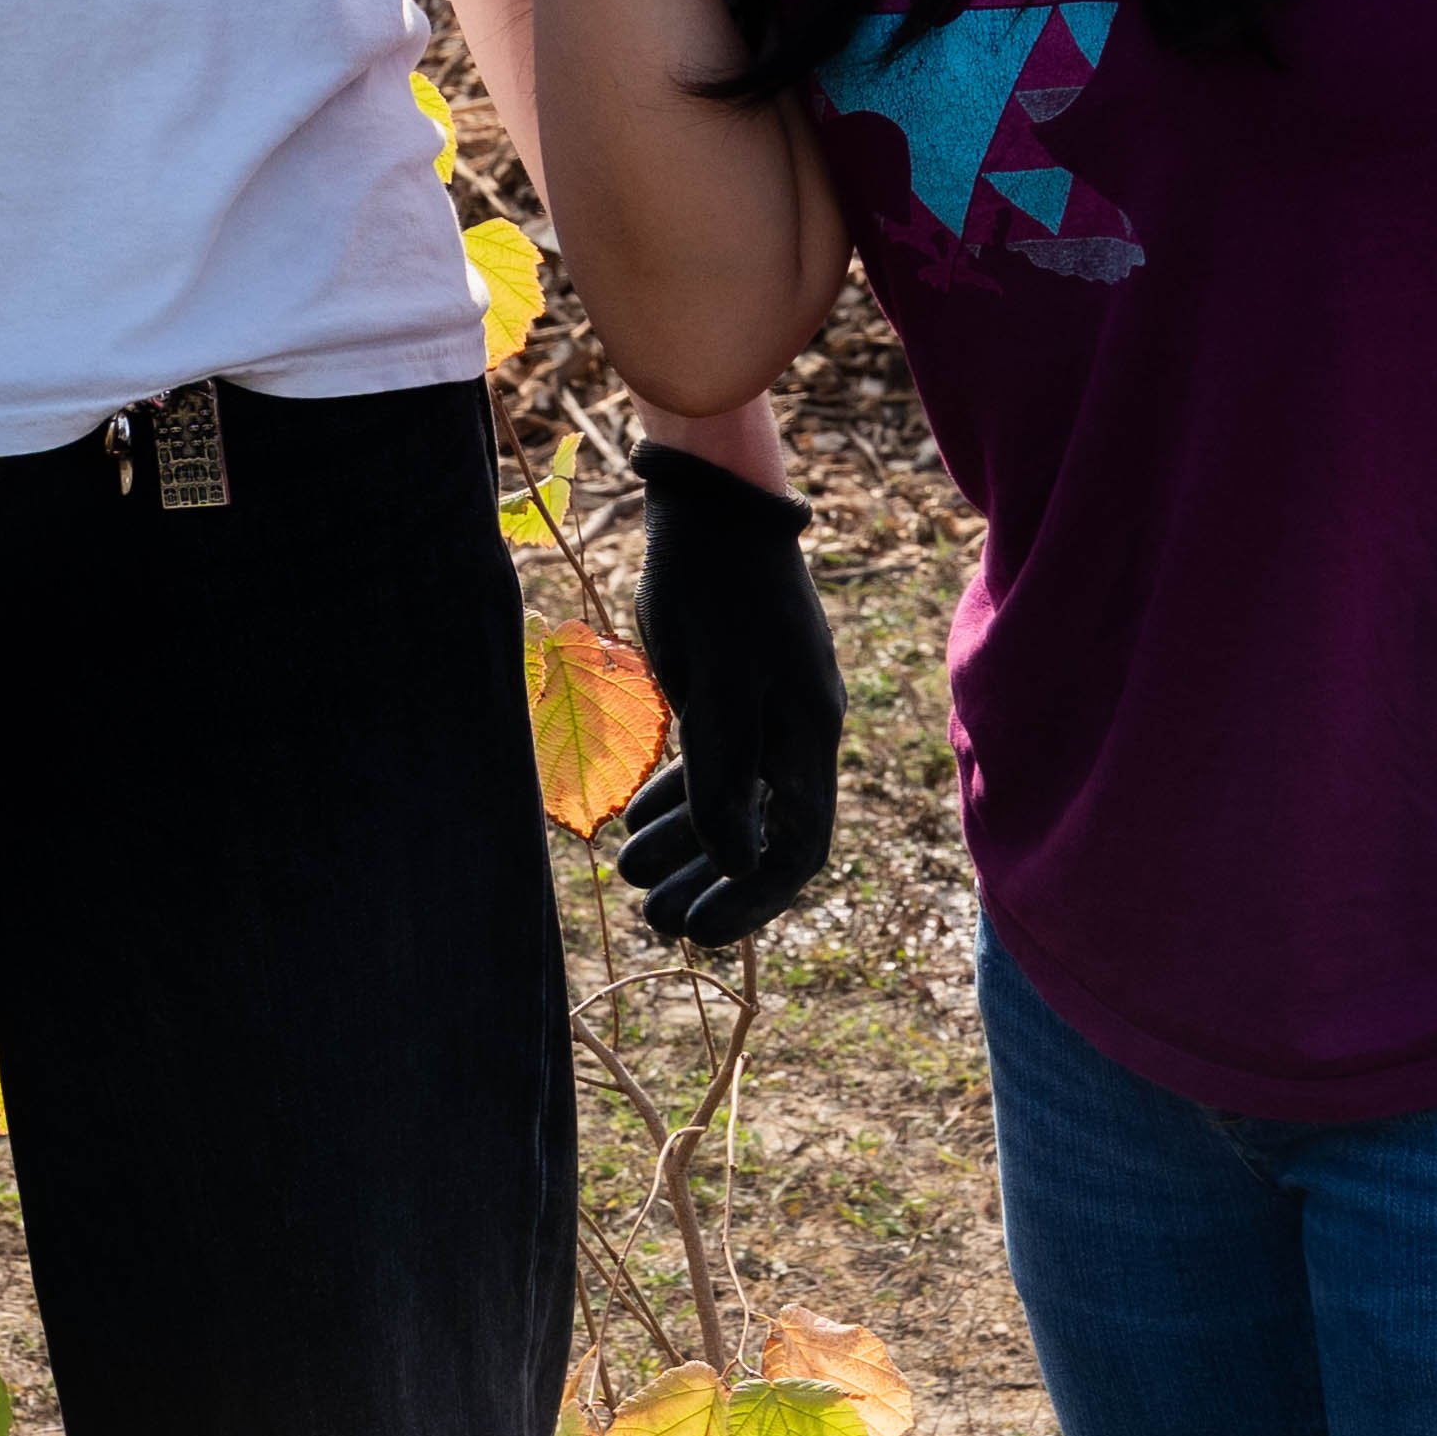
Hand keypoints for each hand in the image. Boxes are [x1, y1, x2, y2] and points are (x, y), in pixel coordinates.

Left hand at [614, 439, 845, 946]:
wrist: (709, 502)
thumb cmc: (711, 589)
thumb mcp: (713, 683)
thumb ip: (725, 774)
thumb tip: (744, 865)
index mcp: (809, 735)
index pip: (797, 848)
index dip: (751, 899)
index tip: (697, 933)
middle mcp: (798, 730)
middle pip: (762, 833)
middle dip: (708, 880)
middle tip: (650, 918)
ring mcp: (769, 708)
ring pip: (733, 800)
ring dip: (685, 842)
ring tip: (627, 869)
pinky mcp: (734, 688)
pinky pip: (714, 762)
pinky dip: (679, 795)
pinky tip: (636, 818)